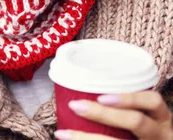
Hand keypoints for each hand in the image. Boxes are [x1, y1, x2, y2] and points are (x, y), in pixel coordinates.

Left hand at [54, 91, 172, 139]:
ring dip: (88, 138)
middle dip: (103, 114)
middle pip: (137, 122)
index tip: (102, 96)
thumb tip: (84, 92)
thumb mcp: (145, 117)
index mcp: (161, 119)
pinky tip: (68, 139)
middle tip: (76, 106)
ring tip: (64, 134)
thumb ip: (125, 107)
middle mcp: (160, 134)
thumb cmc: (142, 130)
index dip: (130, 98)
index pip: (153, 101)